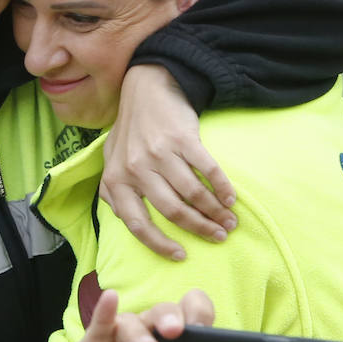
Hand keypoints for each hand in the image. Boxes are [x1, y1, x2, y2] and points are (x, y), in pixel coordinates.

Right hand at [49, 289, 214, 341]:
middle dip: (171, 316)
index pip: (188, 319)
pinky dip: (105, 311)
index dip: (197, 316)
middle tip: (176, 331)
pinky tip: (110, 298)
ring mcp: (118, 340)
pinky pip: (100, 326)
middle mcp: (146, 337)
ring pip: (132, 322)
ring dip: (140, 332)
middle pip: (161, 314)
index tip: (205, 333)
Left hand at [101, 66, 236, 260]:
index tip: (181, 255)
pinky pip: (207, 170)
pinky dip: (222, 187)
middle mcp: (136, 167)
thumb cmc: (130, 128)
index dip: (159, 244)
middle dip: (199, 228)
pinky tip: (231, 198)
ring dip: (215, 212)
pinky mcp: (181, 138)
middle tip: (218, 237)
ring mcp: (158, 152)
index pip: (136, 222)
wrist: (146, 86)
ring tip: (229, 222)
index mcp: (116, 177)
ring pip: (192, 194)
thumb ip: (113, 189)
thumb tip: (125, 221)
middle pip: (172, 211)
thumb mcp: (111, 158)